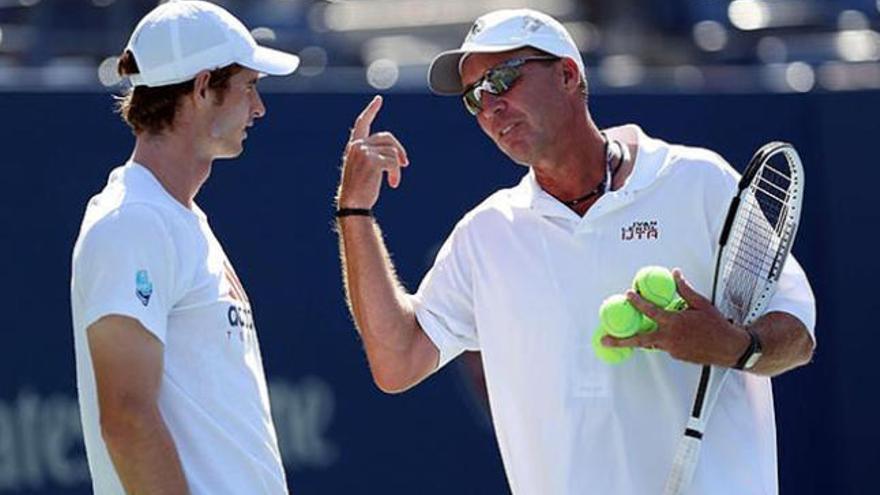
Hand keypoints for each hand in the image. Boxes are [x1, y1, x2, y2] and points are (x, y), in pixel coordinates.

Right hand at [337, 95, 409, 208]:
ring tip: (393, 181)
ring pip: (393, 152)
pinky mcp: (372, 161)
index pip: (362, 123)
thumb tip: (397, 153)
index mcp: (353, 146)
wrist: (353, 204)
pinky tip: (393, 184)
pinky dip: (396, 174)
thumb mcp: (364, 167)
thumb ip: (373, 154)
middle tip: (405, 163)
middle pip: (388, 138)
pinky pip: (393, 162)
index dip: (371, 111)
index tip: (378, 100)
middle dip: (399, 150)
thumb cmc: (360, 189)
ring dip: (397, 168)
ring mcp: (364, 152)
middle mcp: (357, 145)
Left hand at [602, 269, 749, 366]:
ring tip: (624, 337)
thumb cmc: (717, 326)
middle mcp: (670, 338)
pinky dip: (661, 339)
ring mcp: (672, 349)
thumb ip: (685, 290)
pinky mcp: (676, 356)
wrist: (729, 348)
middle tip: (605, 339)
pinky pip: (664, 346)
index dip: (638, 302)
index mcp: (675, 323)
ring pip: (651, 343)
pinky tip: (666, 334)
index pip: (651, 311)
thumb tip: (676, 275)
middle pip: (640, 339)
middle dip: (620, 340)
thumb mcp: (702, 304)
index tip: (628, 295)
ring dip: (639, 339)